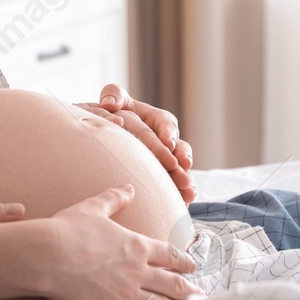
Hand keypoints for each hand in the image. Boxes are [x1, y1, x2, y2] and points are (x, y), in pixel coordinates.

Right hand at [34, 184, 200, 299]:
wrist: (47, 256)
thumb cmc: (66, 230)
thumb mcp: (92, 208)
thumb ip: (113, 199)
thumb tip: (129, 188)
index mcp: (136, 245)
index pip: (169, 254)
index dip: (184, 261)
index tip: (193, 267)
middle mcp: (137, 270)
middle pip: (172, 283)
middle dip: (190, 290)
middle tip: (203, 296)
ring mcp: (125, 293)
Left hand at [79, 84, 195, 203]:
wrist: (112, 136)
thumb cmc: (115, 113)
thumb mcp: (114, 99)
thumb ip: (114, 95)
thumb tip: (110, 102)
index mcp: (158, 120)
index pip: (166, 123)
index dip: (168, 132)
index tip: (168, 142)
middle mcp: (167, 140)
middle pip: (179, 148)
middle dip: (182, 158)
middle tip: (183, 166)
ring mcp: (168, 160)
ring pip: (182, 169)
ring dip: (186, 179)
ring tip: (189, 191)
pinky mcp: (165, 177)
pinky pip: (176, 185)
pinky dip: (180, 194)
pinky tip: (184, 204)